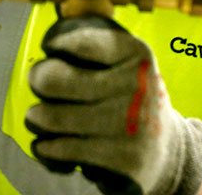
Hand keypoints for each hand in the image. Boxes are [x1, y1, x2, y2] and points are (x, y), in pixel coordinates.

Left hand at [25, 16, 201, 194]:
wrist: (165, 149)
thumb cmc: (128, 98)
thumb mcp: (125, 64)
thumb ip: (92, 48)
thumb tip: (48, 48)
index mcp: (137, 55)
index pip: (81, 43)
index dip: (57, 44)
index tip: (50, 48)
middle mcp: (137, 85)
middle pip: (53, 78)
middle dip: (38, 79)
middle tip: (39, 83)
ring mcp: (131, 123)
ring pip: (51, 117)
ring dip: (36, 118)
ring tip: (37, 117)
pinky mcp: (123, 157)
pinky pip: (61, 149)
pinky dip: (46, 148)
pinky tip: (46, 145)